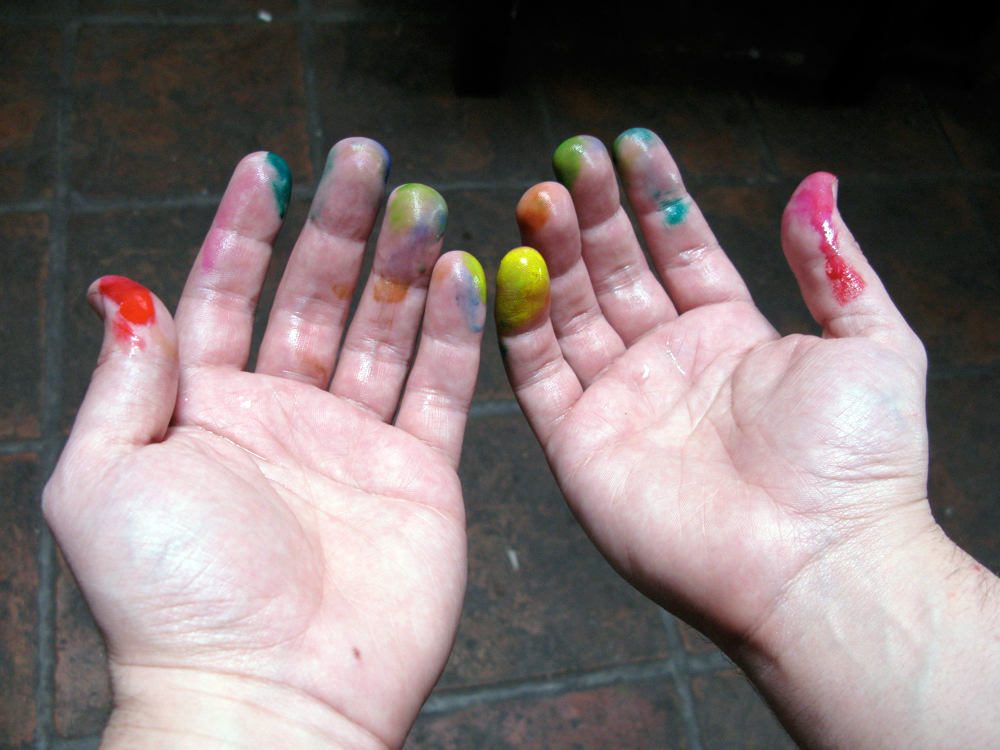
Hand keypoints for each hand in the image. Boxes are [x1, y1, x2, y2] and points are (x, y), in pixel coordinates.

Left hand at [44, 139, 486, 749]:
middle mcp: (283, 418)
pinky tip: (462, 274)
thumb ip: (127, 380)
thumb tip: (128, 291)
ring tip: (420, 203)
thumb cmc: (173, 602)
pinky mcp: (418, 476)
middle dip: (341, 226)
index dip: (246, 227)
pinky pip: (439, 390)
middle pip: (316, 298)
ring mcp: (354, 445)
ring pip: (384, 331)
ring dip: (403, 265)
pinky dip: (454, 332)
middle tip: (366, 159)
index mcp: (205, 411)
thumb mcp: (106, 479)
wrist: (270, 697)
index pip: (226, 293)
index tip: (269, 166)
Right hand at [497, 129, 999, 746]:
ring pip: (569, 310)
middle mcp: (667, 364)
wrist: (818, 563)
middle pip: (615, 271)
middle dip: (593, 213)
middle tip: (573, 157)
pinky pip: (536, 371)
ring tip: (542, 195)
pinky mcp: (577, 443)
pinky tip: (515, 265)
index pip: (679, 249)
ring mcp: (619, 402)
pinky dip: (519, 319)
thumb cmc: (857, 463)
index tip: (633, 144)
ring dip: (551, 252)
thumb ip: (833, 265)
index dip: (655, 196)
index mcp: (729, 337)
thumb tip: (816, 186)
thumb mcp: (872, 342)